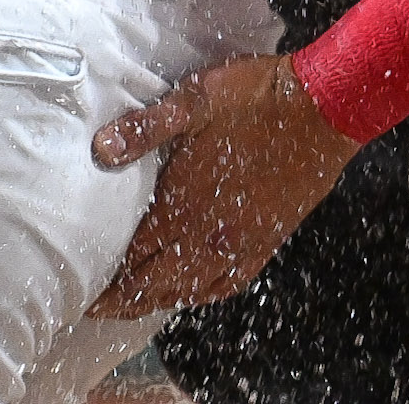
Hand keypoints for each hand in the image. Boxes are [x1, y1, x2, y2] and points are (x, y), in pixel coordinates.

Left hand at [86, 52, 359, 316]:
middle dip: (124, 300)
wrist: (323, 110)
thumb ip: (146, 128)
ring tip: (135, 306)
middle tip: (97, 309)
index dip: (107, 280)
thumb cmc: (256, 99)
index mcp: (184, 204)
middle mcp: (209, 234)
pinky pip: (229, 282)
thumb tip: (101, 149)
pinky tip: (194, 292)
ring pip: (190, 288)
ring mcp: (240, 242)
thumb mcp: (193, 100)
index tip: (85, 293)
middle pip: (157, 282)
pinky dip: (203, 294)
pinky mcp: (266, 240)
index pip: (134, 257)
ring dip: (157, 300)